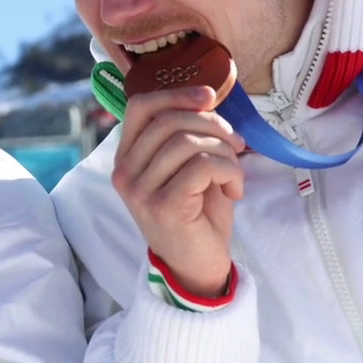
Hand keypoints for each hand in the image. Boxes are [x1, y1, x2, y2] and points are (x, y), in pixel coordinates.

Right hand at [110, 87, 245, 297]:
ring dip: (225, 153)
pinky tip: (234, 191)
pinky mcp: (164, 206)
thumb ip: (187, 136)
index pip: (141, 107)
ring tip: (233, 174)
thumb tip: (206, 101)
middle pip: (170, 120)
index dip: (177, 94)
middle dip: (214, 126)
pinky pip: (204, 166)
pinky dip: (231, 173)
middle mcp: (126, 173)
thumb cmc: (197, 216)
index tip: (209, 96)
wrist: (197, 267)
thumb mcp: (187, 169)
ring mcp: (141, 191)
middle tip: (236, 146)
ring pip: (189, 142)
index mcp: (127, 159)